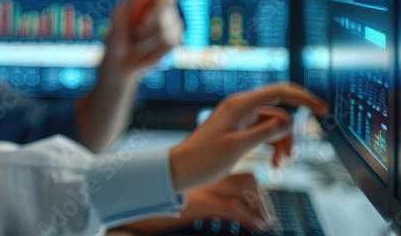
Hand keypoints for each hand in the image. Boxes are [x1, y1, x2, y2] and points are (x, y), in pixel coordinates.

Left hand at [100, 0, 182, 81]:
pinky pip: (167, 39)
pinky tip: (145, 50)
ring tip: (136, 40)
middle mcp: (162, 6)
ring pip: (167, 20)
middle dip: (152, 11)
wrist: (120, 64)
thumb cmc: (117, 36)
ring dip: (147, 32)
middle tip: (136, 26)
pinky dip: (152, 47)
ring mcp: (171, 22)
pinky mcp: (175, 40)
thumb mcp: (120, 16)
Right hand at [121, 173, 272, 233]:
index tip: (263, 205)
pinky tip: (259, 228)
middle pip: (246, 178)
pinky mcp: (201, 204)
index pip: (238, 172)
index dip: (255, 190)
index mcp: (203, 176)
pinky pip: (234, 208)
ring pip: (245, 189)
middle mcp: (205, 179)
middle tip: (268, 217)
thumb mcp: (182, 201)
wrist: (131, 202)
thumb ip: (199, 200)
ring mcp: (203, 189)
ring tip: (266, 223)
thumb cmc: (153, 207)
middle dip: (262, 198)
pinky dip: (251, 218)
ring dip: (260, 208)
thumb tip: (214, 211)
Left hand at [169, 83, 326, 192]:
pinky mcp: (238, 129)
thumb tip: (290, 120)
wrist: (182, 168)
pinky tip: (273, 163)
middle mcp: (241, 107)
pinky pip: (263, 132)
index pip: (280, 92)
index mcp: (241, 105)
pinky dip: (271, 145)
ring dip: (281, 143)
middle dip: (289, 134)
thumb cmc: (205, 158)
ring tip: (279, 165)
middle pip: (279, 112)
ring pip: (273, 125)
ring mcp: (239, 117)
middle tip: (288, 158)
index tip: (322, 110)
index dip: (304, 98)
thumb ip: (266, 132)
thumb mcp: (240, 146)